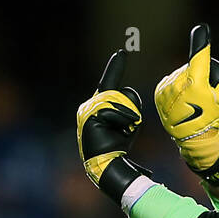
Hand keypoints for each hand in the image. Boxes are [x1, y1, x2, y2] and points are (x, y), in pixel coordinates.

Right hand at [77, 50, 143, 199]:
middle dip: (130, 110)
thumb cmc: (119, 146)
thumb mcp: (128, 123)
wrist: (109, 164)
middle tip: (130, 128)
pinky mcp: (89, 118)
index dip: (115, 68)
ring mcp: (87, 111)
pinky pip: (112, 111)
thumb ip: (129, 109)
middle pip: (120, 94)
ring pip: (116, 101)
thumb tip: (131, 99)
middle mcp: (90, 106)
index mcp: (99, 105)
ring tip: (125, 132)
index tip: (122, 53)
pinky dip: (122, 121)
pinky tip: (122, 131)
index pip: (110, 82)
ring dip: (127, 117)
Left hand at [154, 24, 218, 174]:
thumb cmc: (211, 118)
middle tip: (202, 95)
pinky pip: (170, 82)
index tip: (201, 29)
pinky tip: (180, 101)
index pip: (199, 57)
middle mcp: (178, 84)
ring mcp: (166, 88)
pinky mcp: (158, 92)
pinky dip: (176, 88)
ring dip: (185, 83)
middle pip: (190, 68)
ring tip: (190, 102)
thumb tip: (208, 64)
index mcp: (196, 83)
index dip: (201, 43)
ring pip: (180, 75)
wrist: (192, 138)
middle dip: (197, 76)